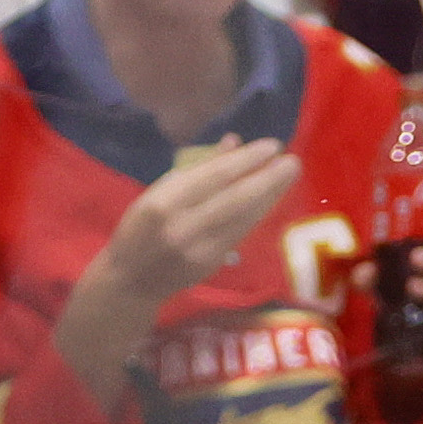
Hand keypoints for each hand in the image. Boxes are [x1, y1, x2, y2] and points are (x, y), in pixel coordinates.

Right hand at [56, 137, 295, 400]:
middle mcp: (182, 227)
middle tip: (292, 161)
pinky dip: (257, 214)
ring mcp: (198, 250)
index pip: (213, 177)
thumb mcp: (158, 193)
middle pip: (234, 199)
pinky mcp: (210, 265)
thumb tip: (233, 143)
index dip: (245, 161)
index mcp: (163, 203)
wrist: (130, 280)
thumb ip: (196, 169)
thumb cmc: (140, 228)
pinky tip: (271, 199)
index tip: (270, 146)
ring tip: (289, 175)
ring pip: (242, 218)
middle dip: (267, 179)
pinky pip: (240, 233)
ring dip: (269, 196)